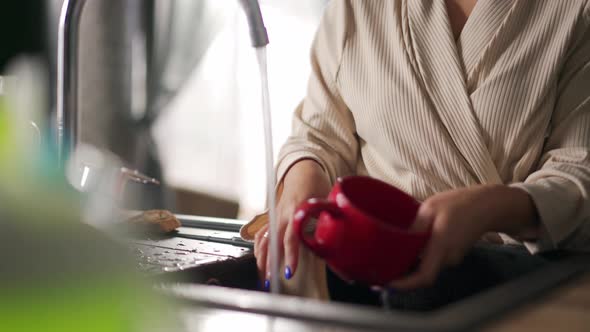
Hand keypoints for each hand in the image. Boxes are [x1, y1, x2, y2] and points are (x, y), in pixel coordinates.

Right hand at [253, 159, 330, 288]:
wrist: (303, 170)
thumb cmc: (316, 184)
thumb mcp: (325, 200)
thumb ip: (326, 220)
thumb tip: (332, 240)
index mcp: (296, 210)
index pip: (291, 238)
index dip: (290, 256)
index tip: (290, 271)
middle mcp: (282, 214)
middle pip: (273, 242)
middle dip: (271, 262)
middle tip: (270, 280)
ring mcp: (275, 214)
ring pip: (263, 238)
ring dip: (262, 257)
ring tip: (263, 275)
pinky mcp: (273, 216)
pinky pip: (262, 232)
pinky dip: (259, 247)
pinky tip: (259, 259)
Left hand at [389, 184, 537, 289]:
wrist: (489, 205)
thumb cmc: (460, 203)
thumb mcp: (431, 208)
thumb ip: (416, 226)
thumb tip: (398, 239)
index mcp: (441, 246)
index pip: (424, 277)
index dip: (405, 284)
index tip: (388, 283)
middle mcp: (448, 258)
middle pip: (422, 275)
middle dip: (403, 275)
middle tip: (381, 269)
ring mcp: (452, 258)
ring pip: (427, 266)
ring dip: (411, 264)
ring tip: (391, 256)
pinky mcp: (454, 254)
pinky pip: (433, 259)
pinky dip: (420, 256)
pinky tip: (410, 246)